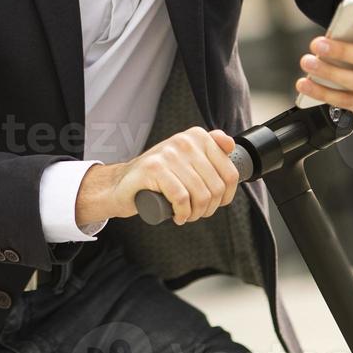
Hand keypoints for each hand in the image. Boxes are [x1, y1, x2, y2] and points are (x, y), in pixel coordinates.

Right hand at [76, 127, 239, 226]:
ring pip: (200, 195)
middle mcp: (184, 141)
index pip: (230, 173)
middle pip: (216, 187)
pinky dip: (182, 213)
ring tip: (186, 215)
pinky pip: (181, 198)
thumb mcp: (187, 160)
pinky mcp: (154, 168)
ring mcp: (168, 153)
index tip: (213, 202)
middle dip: (209, 208)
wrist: (122, 185)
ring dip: (195, 214)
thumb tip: (230, 144)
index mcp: (197, 136)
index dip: (226, 196)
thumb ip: (210, 149)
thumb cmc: (158, 177)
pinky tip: (176, 216)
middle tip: (195, 212)